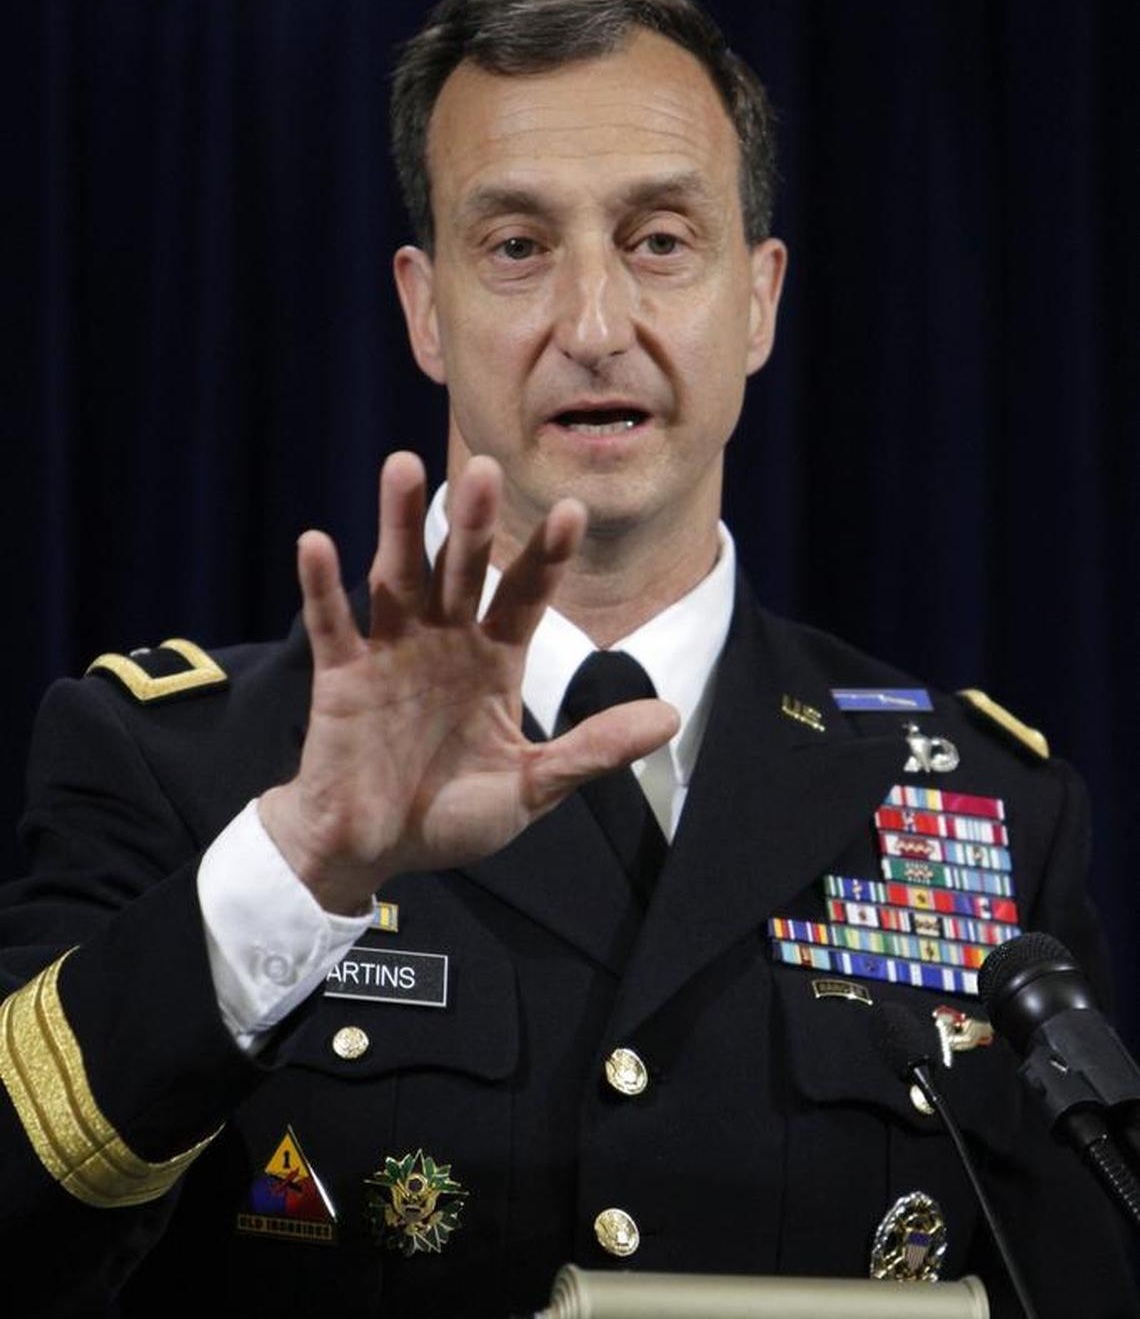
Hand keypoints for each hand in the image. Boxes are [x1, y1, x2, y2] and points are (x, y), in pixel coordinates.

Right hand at [258, 452, 678, 911]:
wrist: (373, 851)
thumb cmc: (449, 817)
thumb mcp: (532, 788)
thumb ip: (593, 750)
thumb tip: (671, 716)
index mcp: (495, 659)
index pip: (526, 595)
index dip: (547, 557)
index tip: (573, 512)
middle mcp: (445, 640)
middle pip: (462, 570)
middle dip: (476, 523)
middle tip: (487, 468)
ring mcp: (391, 652)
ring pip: (398, 575)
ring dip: (399, 524)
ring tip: (403, 467)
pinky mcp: (341, 676)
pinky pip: (332, 624)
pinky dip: (322, 586)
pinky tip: (317, 542)